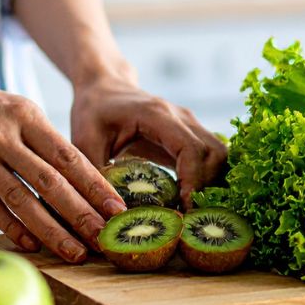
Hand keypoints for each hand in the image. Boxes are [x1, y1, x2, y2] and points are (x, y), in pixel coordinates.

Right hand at [0, 71, 125, 262]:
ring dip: (52, 230)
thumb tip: (71, 174)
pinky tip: (33, 244)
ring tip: (75, 252)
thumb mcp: (8, 107)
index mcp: (25, 114)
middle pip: (52, 181)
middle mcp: (5, 133)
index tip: (118, 208)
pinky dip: (13, 227)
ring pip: (23, 199)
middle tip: (105, 237)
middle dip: (82, 213)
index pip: (69, 156)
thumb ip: (36, 137)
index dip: (96, 185)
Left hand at [70, 78, 227, 205]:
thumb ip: (98, 177)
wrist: (103, 87)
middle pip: (215, 153)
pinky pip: (213, 157)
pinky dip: (210, 179)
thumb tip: (113, 215)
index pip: (190, 148)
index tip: (185, 209)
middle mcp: (180, 116)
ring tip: (191, 211)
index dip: (193, 181)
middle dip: (207, 188)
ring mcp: (190, 123)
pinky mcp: (191, 134)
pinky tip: (192, 200)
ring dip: (212, 184)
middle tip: (189, 217)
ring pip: (220, 154)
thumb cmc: (92, 113)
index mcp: (155, 115)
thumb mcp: (85, 143)